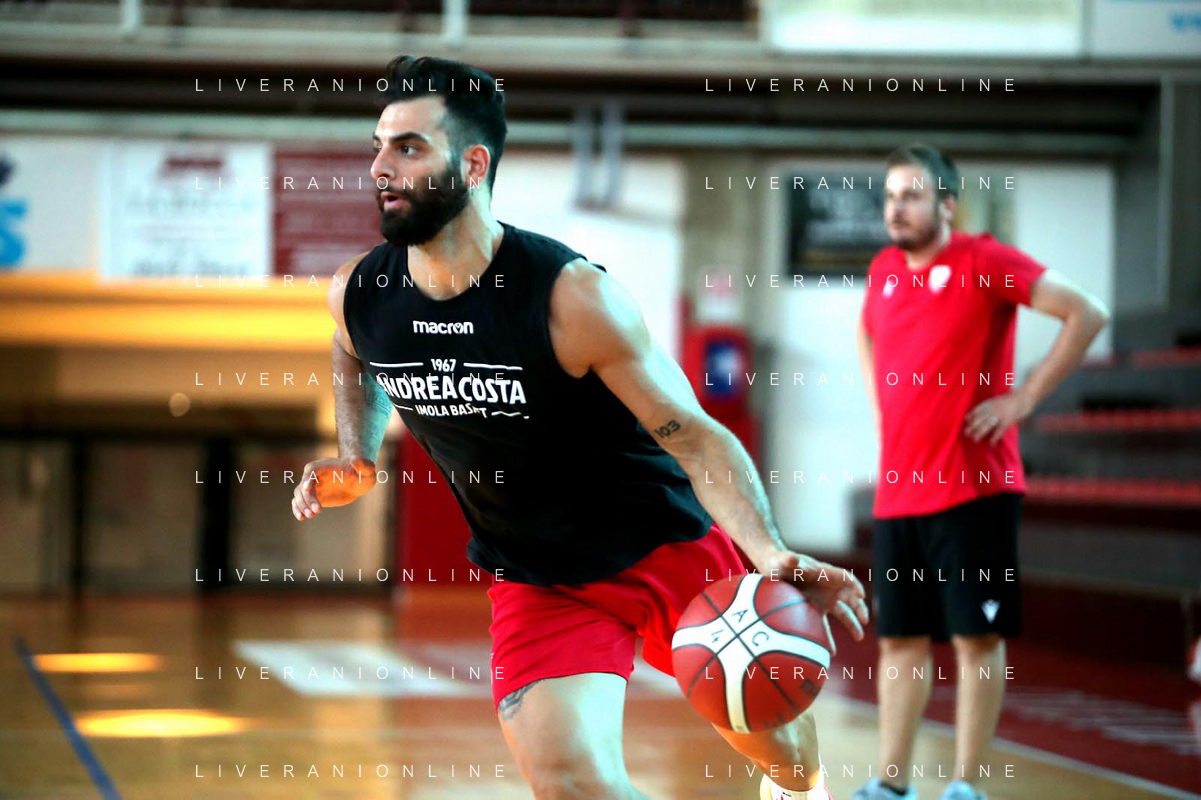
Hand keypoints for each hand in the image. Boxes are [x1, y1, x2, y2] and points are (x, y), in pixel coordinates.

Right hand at [291, 456, 375, 519]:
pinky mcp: (313, 497)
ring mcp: (313, 487)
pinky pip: (300, 502)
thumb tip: (356, 459)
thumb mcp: (367, 470)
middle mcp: (316, 476)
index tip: (306, 489)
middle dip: (307, 498)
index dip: (307, 478)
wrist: (358, 482)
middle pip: (303, 485)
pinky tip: (302, 518)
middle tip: (316, 511)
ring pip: (299, 495)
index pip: (311, 469)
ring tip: (310, 516)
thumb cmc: (362, 473)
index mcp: (326, 466)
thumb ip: (363, 464)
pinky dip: (298, 509)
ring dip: (302, 505)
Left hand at [752, 549, 868, 656]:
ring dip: (852, 624)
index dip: (854, 584)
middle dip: (859, 607)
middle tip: (865, 619)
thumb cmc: (779, 562)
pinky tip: (831, 652)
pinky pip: (824, 626)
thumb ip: (787, 560)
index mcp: (824, 573)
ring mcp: (823, 599)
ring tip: (859, 637)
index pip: (844, 577)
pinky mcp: (814, 610)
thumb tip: (791, 559)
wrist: (772, 572)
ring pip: (843, 613)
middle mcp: (828, 587)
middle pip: (850, 597)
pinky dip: (827, 638)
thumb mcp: (781, 561)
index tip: (861, 594)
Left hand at [964, 391, 1034, 444]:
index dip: (971, 415)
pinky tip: (991, 444)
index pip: (977, 410)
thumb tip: (983, 416)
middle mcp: (992, 408)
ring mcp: (999, 415)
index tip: (966, 421)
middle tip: (966, 433)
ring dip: (979, 433)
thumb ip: (991, 407)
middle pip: (979, 419)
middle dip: (972, 426)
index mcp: (990, 403)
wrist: (1024, 397)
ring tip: (975, 439)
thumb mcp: (998, 400)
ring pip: (986, 425)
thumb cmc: (1011, 400)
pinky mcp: (1007, 421)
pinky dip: (994, 438)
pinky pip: (998, 431)